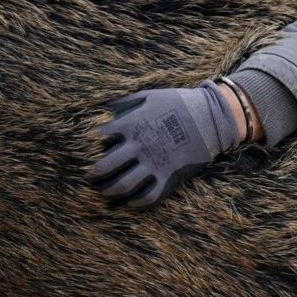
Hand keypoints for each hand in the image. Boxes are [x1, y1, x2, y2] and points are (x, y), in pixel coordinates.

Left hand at [86, 80, 240, 206]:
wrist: (211, 117)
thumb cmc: (178, 103)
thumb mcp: (149, 95)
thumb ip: (125, 102)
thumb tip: (104, 106)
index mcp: (131, 124)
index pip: (100, 137)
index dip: (88, 143)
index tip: (84, 148)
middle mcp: (139, 146)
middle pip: (106, 166)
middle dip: (91, 174)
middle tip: (86, 176)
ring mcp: (154, 163)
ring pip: (123, 185)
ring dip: (108, 190)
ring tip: (102, 190)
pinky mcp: (169, 176)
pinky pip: (148, 196)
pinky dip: (136, 201)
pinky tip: (129, 201)